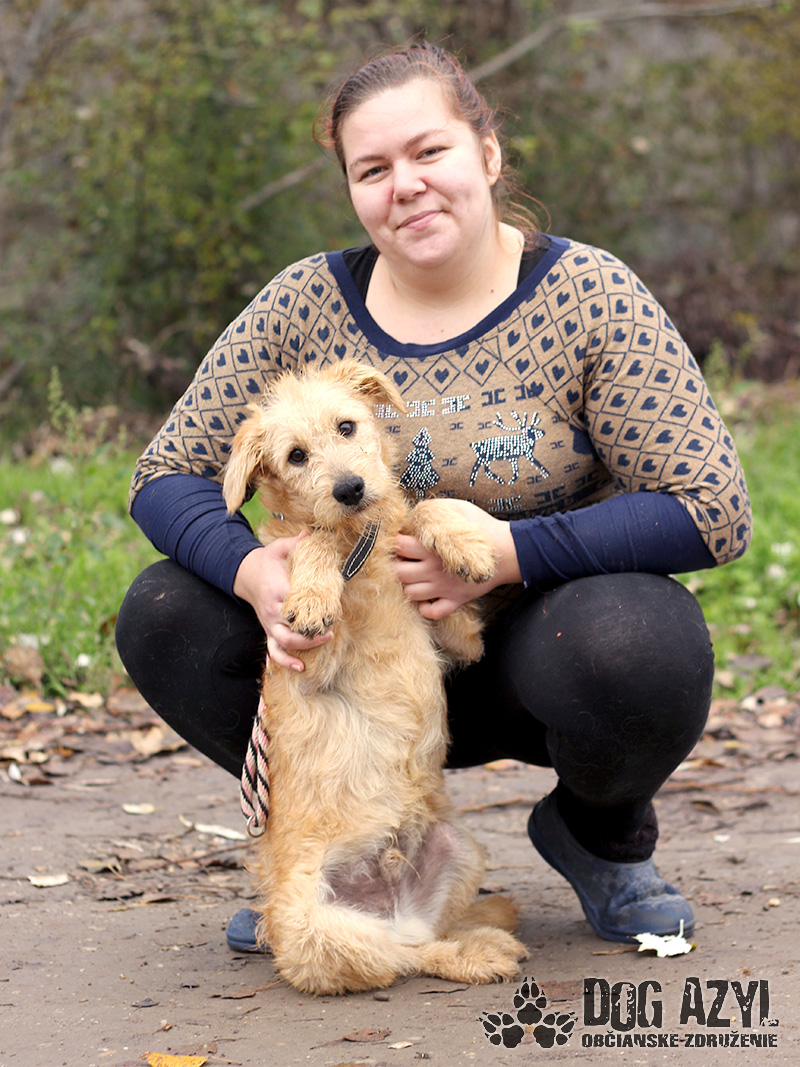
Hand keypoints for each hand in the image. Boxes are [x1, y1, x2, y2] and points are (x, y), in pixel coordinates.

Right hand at [232, 534, 332, 670]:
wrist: (246, 574)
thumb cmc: (267, 561)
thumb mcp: (280, 548)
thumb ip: (296, 543)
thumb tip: (310, 535)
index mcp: (276, 588)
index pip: (297, 600)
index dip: (315, 606)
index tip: (334, 606)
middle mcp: (272, 609)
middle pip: (291, 627)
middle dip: (312, 632)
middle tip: (331, 629)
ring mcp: (269, 622)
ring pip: (284, 642)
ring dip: (304, 647)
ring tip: (323, 641)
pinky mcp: (268, 630)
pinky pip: (274, 650)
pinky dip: (285, 661)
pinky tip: (301, 667)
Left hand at [393, 500, 521, 619]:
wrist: (510, 553)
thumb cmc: (484, 528)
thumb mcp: (460, 509)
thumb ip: (437, 510)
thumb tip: (417, 512)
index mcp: (432, 548)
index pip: (399, 547)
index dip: (397, 543)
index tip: (402, 541)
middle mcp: (434, 570)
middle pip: (399, 574)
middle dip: (398, 566)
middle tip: (405, 561)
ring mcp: (444, 588)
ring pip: (411, 594)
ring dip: (409, 586)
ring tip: (416, 578)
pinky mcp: (456, 600)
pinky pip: (433, 612)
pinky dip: (426, 607)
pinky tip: (428, 597)